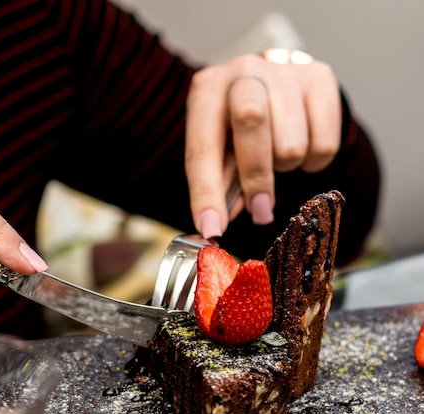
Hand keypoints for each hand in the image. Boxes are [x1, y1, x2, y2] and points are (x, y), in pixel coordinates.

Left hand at [184, 51, 341, 237]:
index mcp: (207, 91)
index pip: (203, 147)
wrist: (275, 86)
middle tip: (260, 210)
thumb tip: (216, 225)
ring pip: (292, 143)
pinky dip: (313, 160)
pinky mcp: (321, 78)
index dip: (207, 193)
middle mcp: (243, 71)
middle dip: (256, 176)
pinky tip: (303, 146)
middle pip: (252, 119)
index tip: (213, 229)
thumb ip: (219, 185)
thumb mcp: (219, 152)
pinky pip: (324, 144)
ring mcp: (284, 71)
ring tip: (278, 157)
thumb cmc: (239, 129)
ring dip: (286, 166)